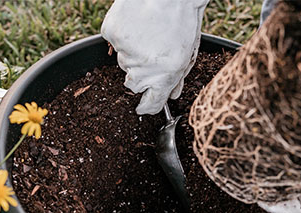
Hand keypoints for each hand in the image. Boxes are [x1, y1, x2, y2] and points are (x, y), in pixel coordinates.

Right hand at [101, 0, 208, 114]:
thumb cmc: (183, 16)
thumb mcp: (188, 50)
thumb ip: (179, 76)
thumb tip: (173, 94)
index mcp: (165, 75)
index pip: (151, 104)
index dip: (147, 107)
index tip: (143, 108)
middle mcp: (143, 68)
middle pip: (133, 84)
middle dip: (140, 74)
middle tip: (151, 53)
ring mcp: (125, 52)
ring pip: (124, 62)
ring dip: (133, 53)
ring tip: (146, 32)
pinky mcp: (112, 34)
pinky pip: (114, 43)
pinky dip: (123, 36)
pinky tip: (135, 23)